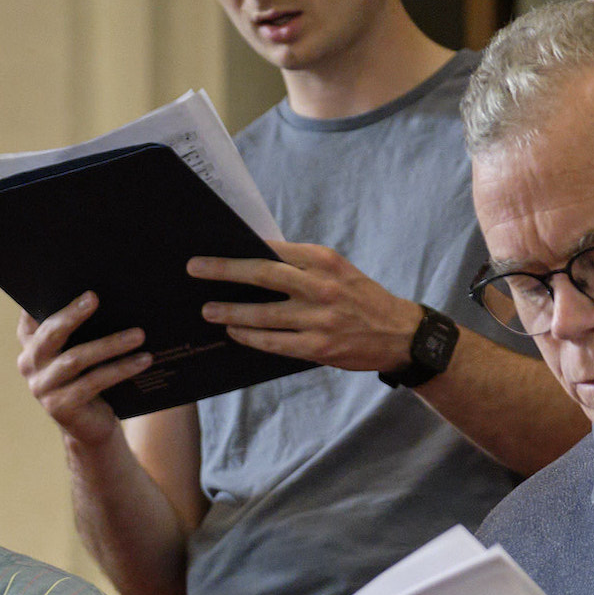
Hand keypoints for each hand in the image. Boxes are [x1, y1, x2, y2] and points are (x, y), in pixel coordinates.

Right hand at [16, 292, 150, 447]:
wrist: (90, 426)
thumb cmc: (88, 378)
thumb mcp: (81, 349)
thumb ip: (79, 326)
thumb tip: (99, 292)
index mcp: (31, 344)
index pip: (31, 316)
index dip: (40, 300)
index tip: (61, 283)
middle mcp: (29, 364)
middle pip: (50, 334)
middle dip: (72, 315)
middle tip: (94, 298)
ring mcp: (41, 388)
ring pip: (75, 359)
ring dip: (110, 344)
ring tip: (139, 334)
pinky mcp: (60, 407)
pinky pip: (93, 382)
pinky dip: (120, 369)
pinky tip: (142, 360)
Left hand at [191, 242, 426, 373]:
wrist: (398, 333)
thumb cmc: (360, 298)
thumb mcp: (337, 270)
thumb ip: (302, 266)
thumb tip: (256, 259)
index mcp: (324, 260)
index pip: (274, 250)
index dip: (240, 249)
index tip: (214, 247)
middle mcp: (320, 286)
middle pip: (262, 275)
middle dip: (224, 270)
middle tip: (195, 268)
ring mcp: (318, 319)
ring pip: (263, 314)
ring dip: (230, 311)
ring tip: (207, 309)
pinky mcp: (317, 346)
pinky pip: (273, 342)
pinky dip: (250, 336)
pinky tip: (233, 331)